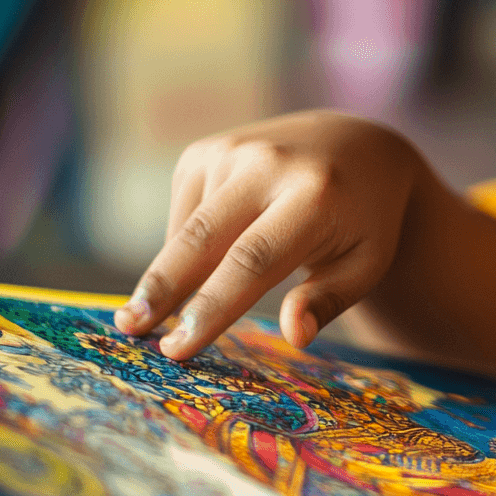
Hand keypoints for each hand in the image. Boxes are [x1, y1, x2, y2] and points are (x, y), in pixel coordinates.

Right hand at [113, 110, 420, 359]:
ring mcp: (231, 151)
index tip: (179, 349)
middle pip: (203, 239)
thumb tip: (294, 336)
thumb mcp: (366, 262)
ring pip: (187, 232)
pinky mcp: (205, 151)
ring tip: (148, 319)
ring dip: (170, 277)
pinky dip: (186, 248)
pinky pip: (184, 215)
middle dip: (162, 289)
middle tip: (130, 331)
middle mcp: (267, 165)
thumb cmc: (363, 221)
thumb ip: (329, 299)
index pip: (253, 260)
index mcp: (315, 195)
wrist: (356, 146)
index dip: (212, 307)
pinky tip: (209, 258)